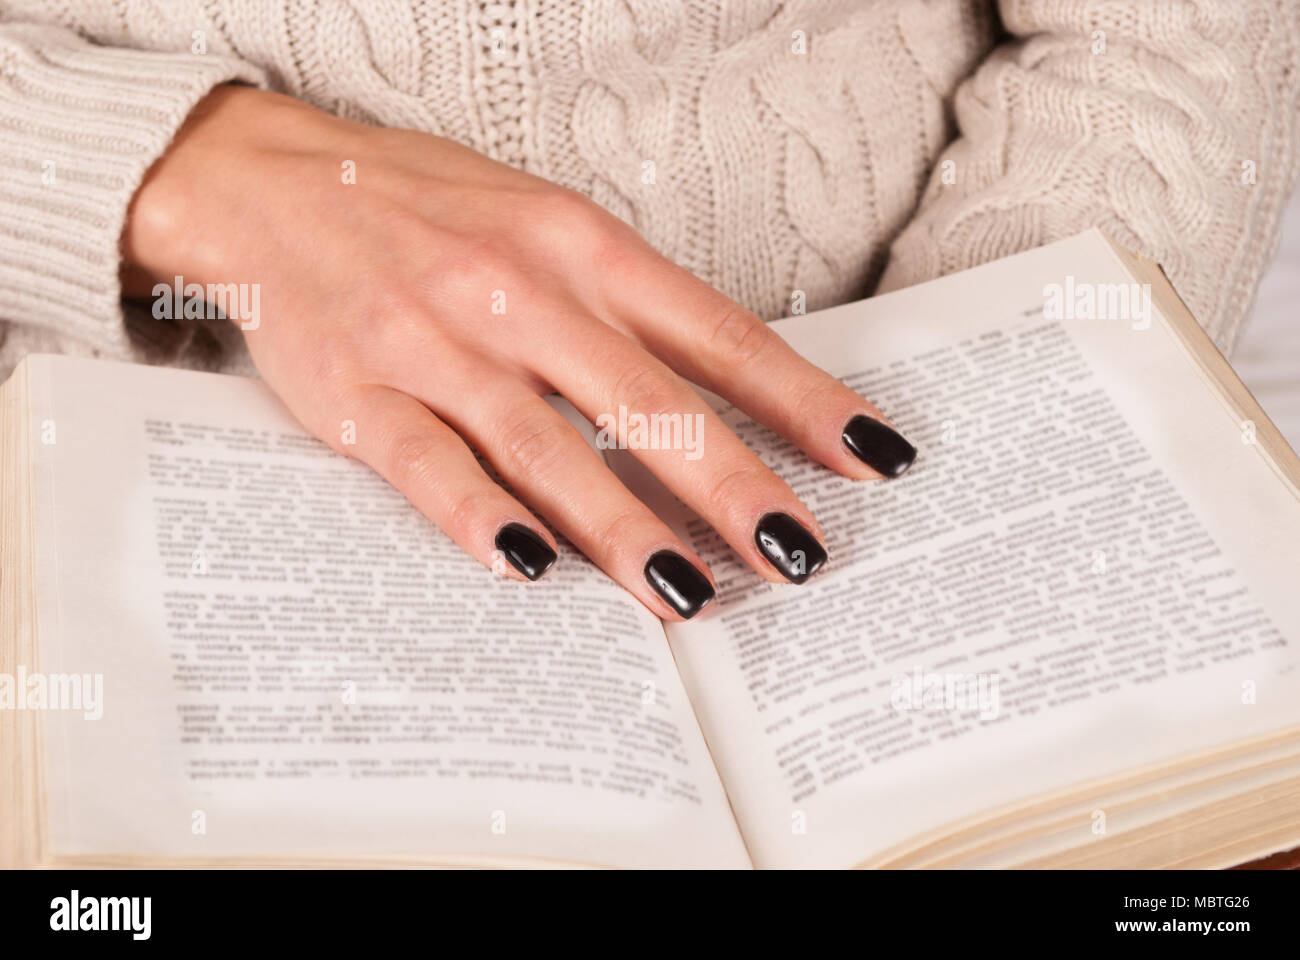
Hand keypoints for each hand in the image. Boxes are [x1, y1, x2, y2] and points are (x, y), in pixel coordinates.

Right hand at [122, 85, 915, 618]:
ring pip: (546, 446)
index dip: (801, 398)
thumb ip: (628, 305)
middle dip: (733, 484)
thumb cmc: (430, 210)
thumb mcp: (547, 225)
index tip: (873, 456)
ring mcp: (436, 343)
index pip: (715, 332)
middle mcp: (519, 293)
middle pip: (647, 399)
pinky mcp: (356, 392)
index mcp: (580, 245)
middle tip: (799, 554)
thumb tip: (726, 389)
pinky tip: (529, 567)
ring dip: (624, 526)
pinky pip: (425, 464)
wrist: (274, 183)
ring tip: (689, 593)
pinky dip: (478, 517)